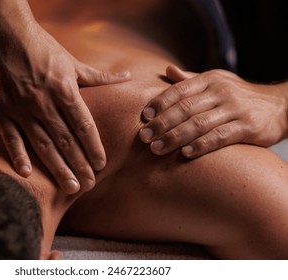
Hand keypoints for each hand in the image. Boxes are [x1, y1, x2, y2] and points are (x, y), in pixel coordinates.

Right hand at [0, 19, 129, 193]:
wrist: (4, 35)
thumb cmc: (43, 48)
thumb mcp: (72, 61)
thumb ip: (98, 77)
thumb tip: (126, 78)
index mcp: (64, 88)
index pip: (83, 124)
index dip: (93, 146)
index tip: (101, 165)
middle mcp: (43, 101)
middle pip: (65, 140)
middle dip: (79, 164)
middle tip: (89, 185)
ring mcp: (20, 107)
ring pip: (42, 144)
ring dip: (56, 167)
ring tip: (69, 187)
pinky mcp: (0, 110)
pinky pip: (11, 137)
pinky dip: (18, 156)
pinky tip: (27, 174)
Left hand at [139, 65, 287, 156]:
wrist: (280, 106)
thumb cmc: (239, 95)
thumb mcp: (217, 81)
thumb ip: (191, 79)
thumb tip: (167, 70)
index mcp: (210, 80)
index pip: (179, 90)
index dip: (160, 103)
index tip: (144, 117)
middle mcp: (221, 92)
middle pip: (185, 108)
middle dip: (161, 124)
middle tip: (144, 137)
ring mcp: (235, 109)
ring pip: (198, 124)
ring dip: (174, 137)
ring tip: (157, 149)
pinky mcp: (248, 127)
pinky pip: (220, 137)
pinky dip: (201, 145)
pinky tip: (185, 153)